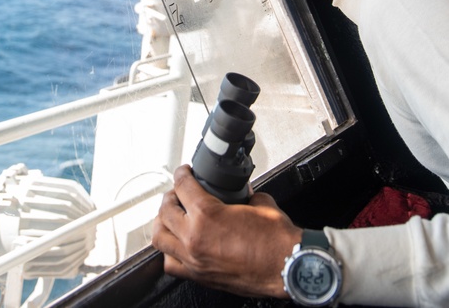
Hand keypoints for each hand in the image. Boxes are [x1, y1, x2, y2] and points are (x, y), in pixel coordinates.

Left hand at [151, 165, 300, 297]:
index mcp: (207, 215)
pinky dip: (169, 252)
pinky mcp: (199, 276)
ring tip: (171, 217)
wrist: (288, 268)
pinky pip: (171, 264)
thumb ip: (244, 195)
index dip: (182, 174)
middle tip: (178, 194)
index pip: (183, 186)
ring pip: (160, 238)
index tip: (184, 173)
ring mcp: (194, 259)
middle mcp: (194, 238)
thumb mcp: (260, 204)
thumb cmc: (277, 241)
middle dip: (170, 197)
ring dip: (163, 224)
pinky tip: (177, 245)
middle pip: (165, 210)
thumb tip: (242, 193)